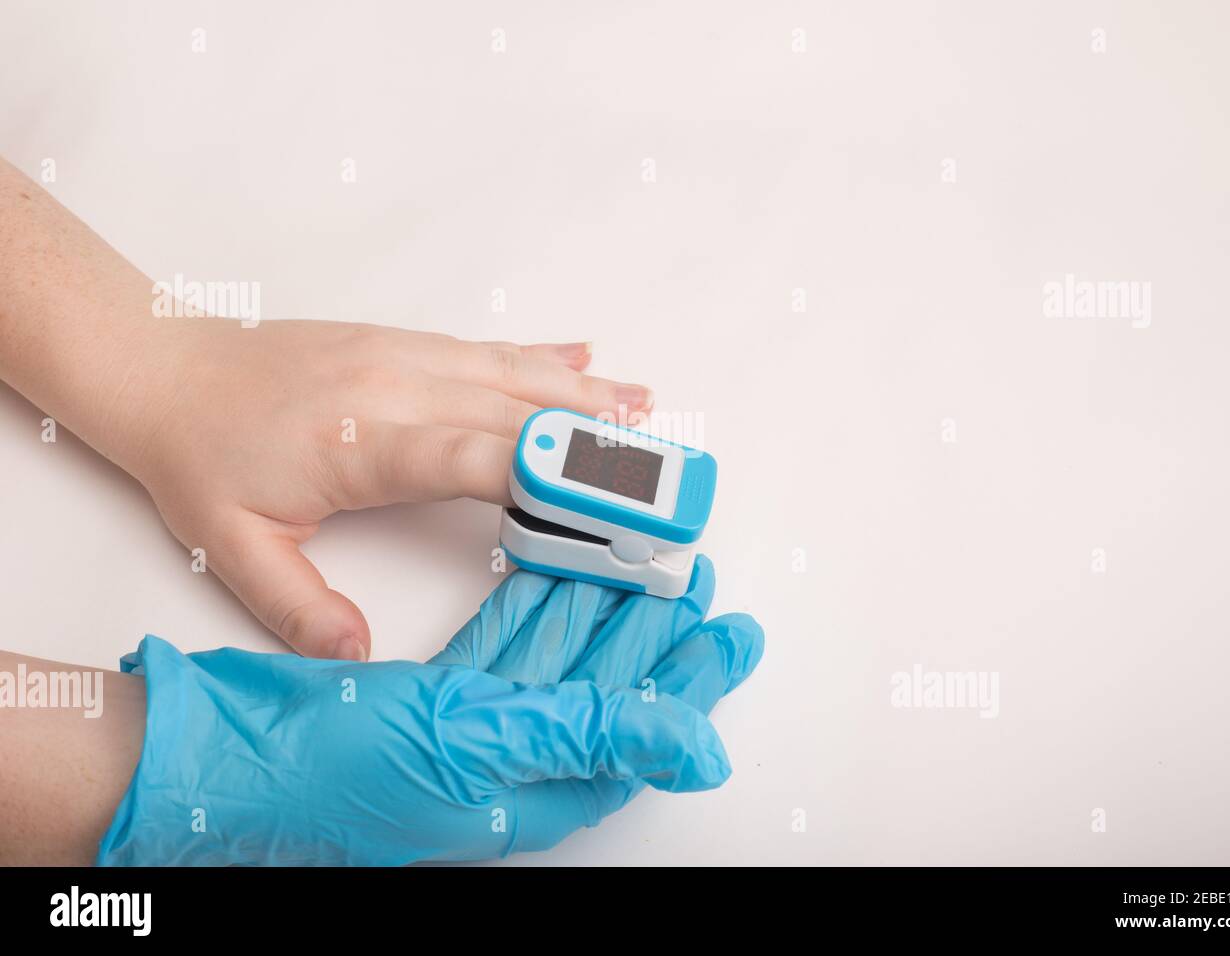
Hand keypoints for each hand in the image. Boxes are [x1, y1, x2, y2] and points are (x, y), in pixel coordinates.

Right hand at [96, 557, 762, 865]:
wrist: (224, 762)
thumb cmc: (334, 776)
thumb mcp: (474, 745)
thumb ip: (588, 734)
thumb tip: (694, 744)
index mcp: (531, 787)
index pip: (635, 729)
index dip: (688, 682)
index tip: (730, 630)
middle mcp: (507, 761)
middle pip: (603, 687)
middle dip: (651, 629)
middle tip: (695, 576)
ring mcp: (468, 728)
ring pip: (555, 656)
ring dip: (598, 606)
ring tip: (640, 561)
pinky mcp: (430, 697)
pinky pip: (500, 642)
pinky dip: (531, 603)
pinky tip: (557, 571)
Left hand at [118, 318, 653, 660]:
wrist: (164, 368)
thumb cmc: (201, 454)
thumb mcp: (231, 549)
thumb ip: (298, 607)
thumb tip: (358, 658)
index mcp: (361, 443)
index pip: (470, 458)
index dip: (541, 476)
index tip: (603, 499)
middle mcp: (396, 389)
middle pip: (514, 414)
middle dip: (593, 443)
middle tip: (660, 469)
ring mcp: (405, 357)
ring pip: (514, 374)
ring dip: (585, 396)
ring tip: (648, 413)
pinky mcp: (404, 344)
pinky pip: (489, 349)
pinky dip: (544, 358)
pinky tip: (586, 362)